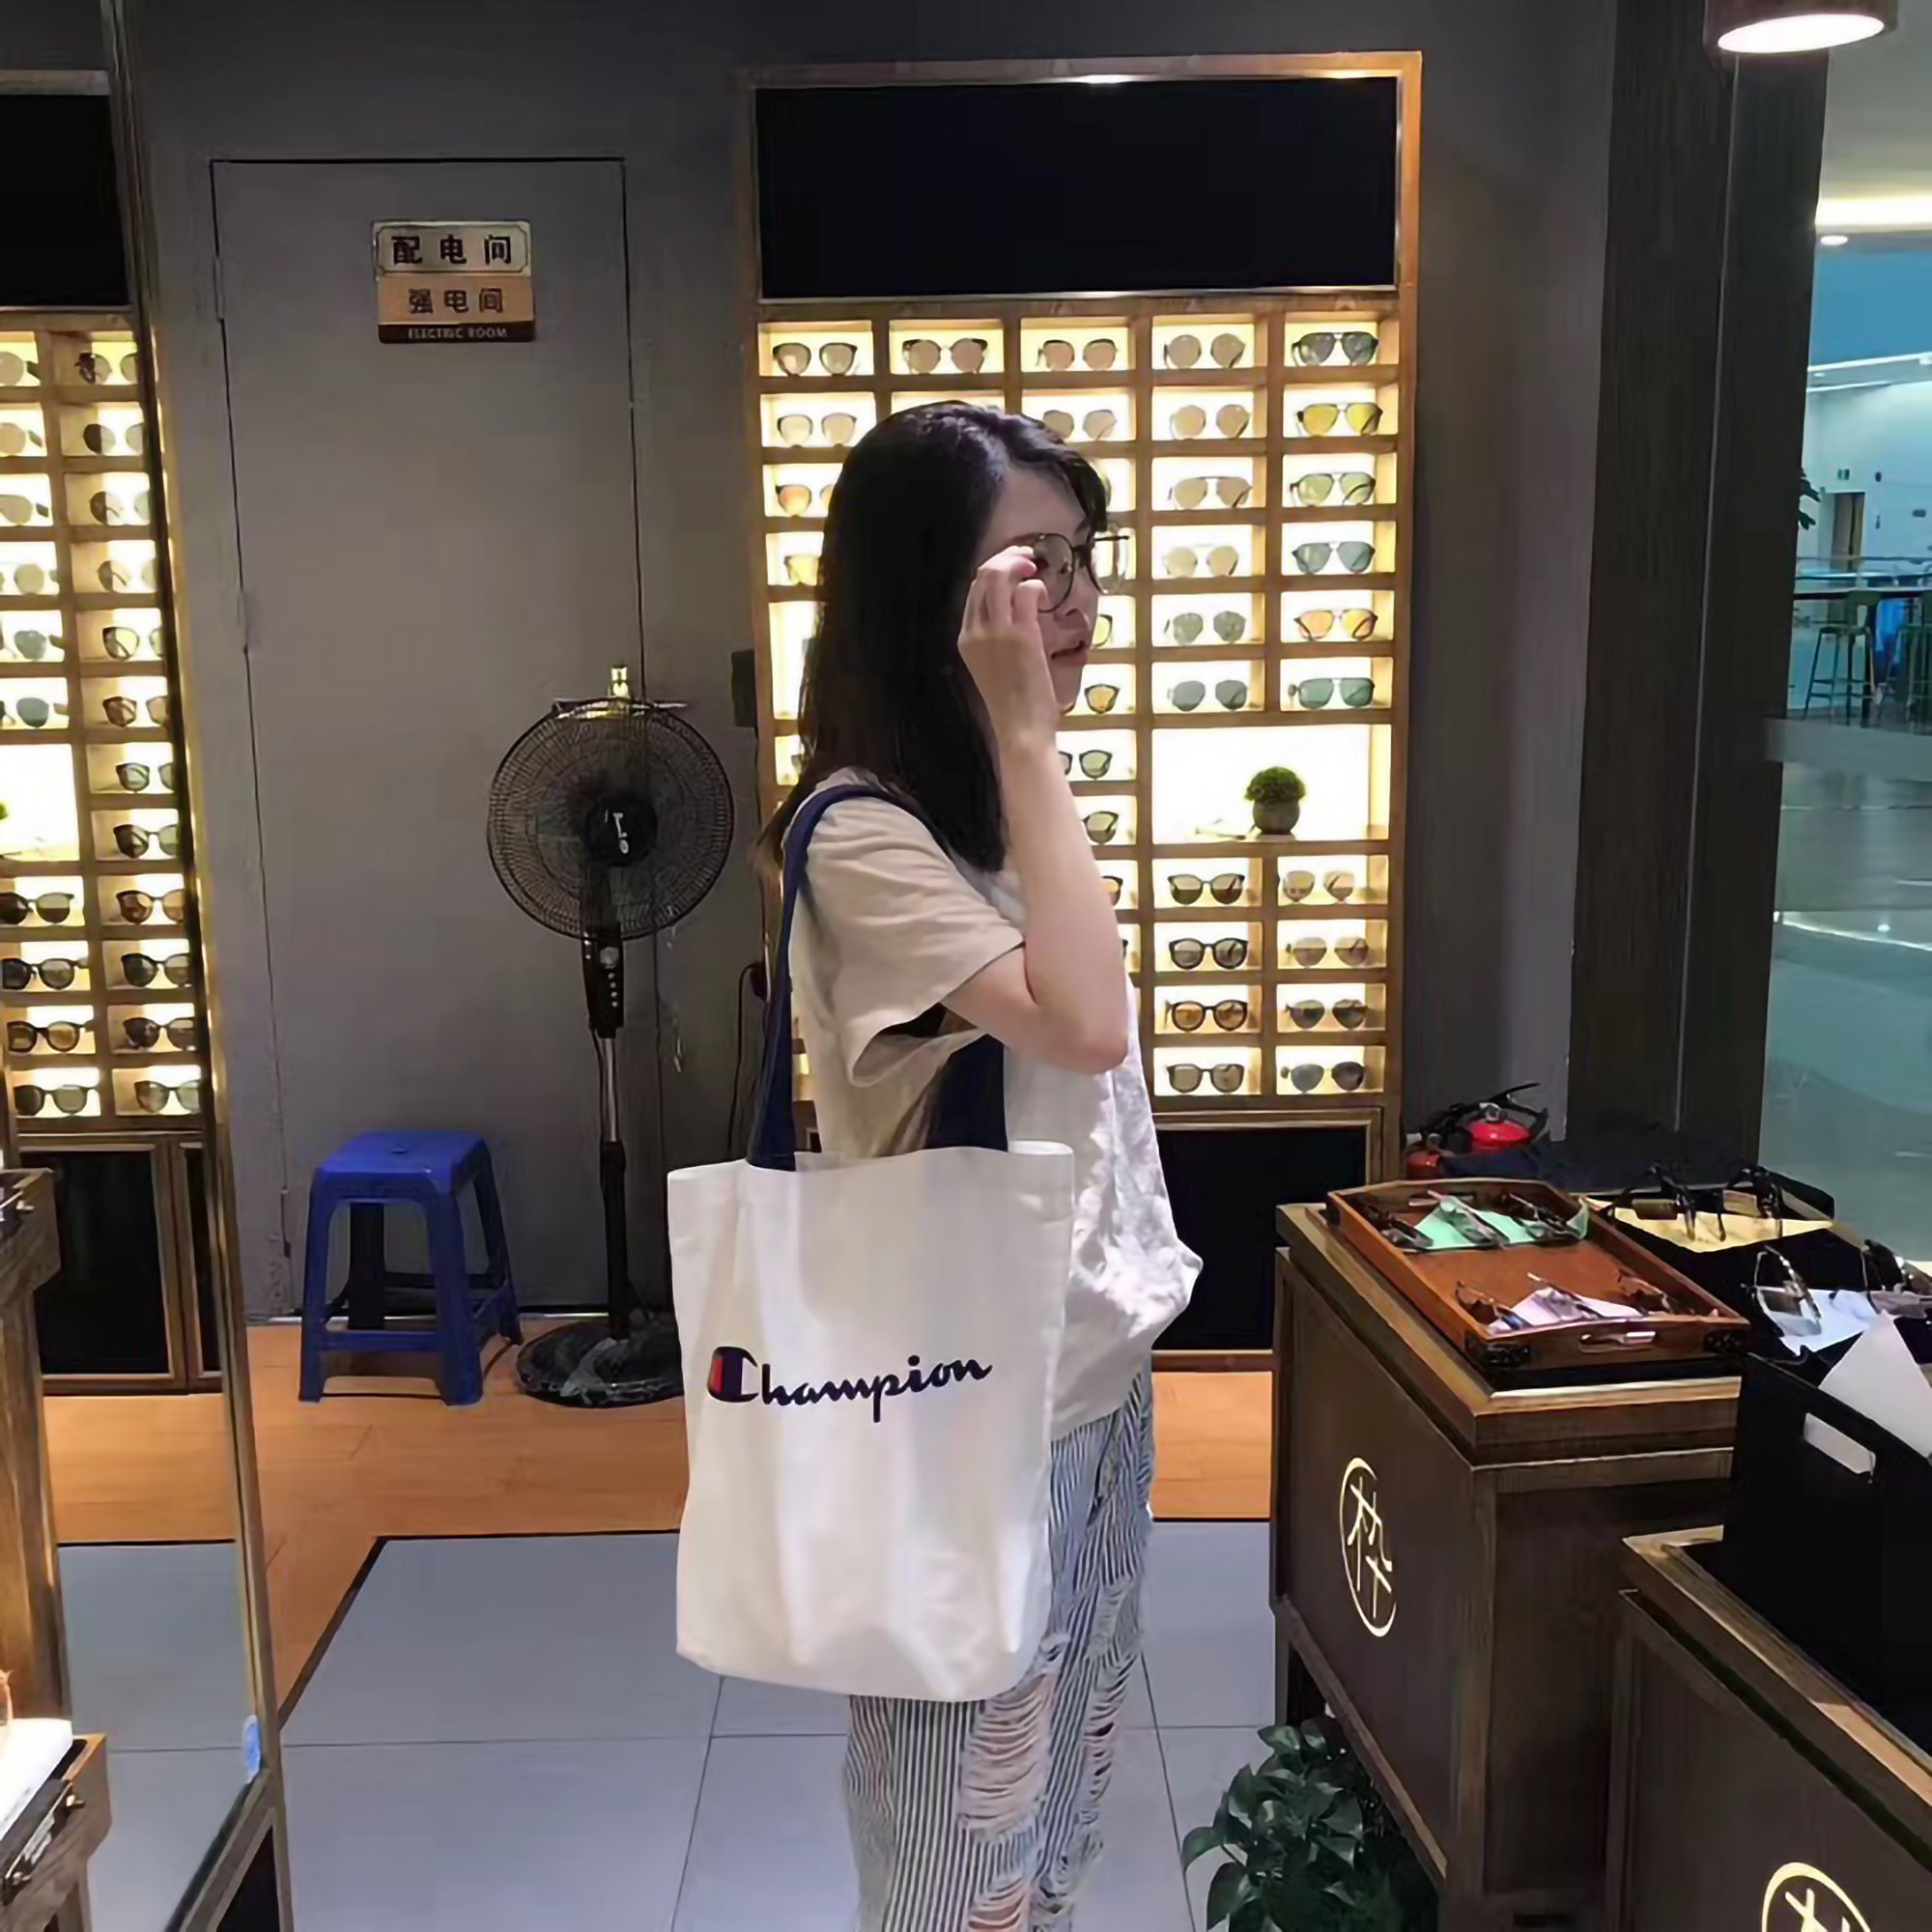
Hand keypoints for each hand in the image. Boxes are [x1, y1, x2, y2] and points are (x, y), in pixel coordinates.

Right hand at [958, 547, 1056, 747]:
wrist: (1020, 728)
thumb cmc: (1013, 704)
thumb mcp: (993, 667)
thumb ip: (995, 640)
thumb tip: (1014, 612)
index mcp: (965, 639)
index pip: (973, 591)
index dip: (993, 573)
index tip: (1013, 570)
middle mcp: (975, 631)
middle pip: (982, 576)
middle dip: (1005, 559)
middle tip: (1027, 558)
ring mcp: (996, 632)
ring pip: (998, 576)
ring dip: (1018, 563)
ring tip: (1034, 566)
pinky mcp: (1021, 635)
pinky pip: (1025, 592)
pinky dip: (1036, 586)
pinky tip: (1044, 595)